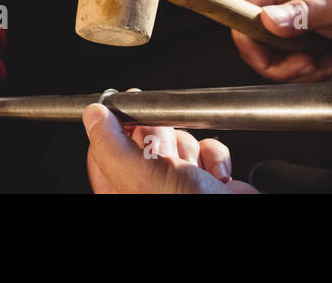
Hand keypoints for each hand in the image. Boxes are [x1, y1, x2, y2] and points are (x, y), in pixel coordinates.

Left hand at [84, 100, 258, 193]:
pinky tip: (214, 176)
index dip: (118, 121)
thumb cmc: (190, 210)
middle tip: (166, 151)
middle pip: (146, 136)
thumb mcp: (141, 177)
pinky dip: (214, 157)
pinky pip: (208, 149)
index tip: (131, 106)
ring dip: (192, 149)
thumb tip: (93, 115)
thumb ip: (112, 146)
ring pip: (180, 138)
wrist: (238, 225)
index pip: (106, 145)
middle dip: (163, 137)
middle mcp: (148, 186)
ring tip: (194, 170)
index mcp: (120, 188)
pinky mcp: (208, 178)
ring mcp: (179, 181)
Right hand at [232, 0, 331, 81]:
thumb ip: (303, 10)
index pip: (243, 16)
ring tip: (331, 62)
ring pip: (277, 63)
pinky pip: (295, 70)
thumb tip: (267, 20)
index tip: (273, 60)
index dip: (250, 43)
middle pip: (257, 47)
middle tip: (312, 64)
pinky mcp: (304, 45)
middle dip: (284, 66)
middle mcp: (281, 7)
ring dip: (304, 72)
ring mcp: (292, 28)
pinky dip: (314, 75)